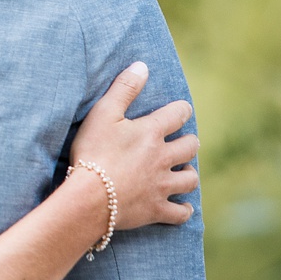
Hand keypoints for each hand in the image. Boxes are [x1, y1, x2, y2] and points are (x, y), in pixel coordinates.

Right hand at [68, 62, 197, 235]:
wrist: (89, 197)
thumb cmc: (93, 152)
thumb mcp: (102, 114)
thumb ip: (124, 88)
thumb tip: (142, 66)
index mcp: (151, 132)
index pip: (179, 114)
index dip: (181, 110)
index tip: (178, 111)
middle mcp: (163, 158)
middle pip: (191, 147)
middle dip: (189, 143)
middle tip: (181, 143)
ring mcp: (162, 186)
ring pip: (190, 179)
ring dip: (189, 174)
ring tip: (183, 171)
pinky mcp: (156, 209)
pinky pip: (180, 213)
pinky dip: (184, 210)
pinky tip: (184, 207)